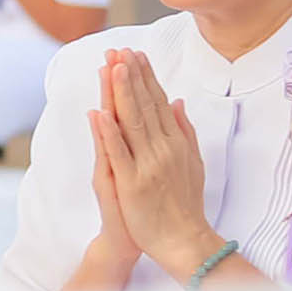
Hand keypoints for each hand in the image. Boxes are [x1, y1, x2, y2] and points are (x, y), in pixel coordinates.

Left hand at [90, 49, 215, 279]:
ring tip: (112, 67)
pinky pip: (118, 153)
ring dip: (121, 93)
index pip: (158, 103)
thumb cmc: (184, 204)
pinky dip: (109, 132)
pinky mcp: (132, 183)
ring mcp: (147, 165)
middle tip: (120, 49)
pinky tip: (99, 112)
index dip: (145, 77)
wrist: (183, 241)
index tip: (135, 54)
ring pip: (132, 122)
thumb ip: (184, 131)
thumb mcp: (192, 163)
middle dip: (131, 76)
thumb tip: (177, 101)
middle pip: (144, 106)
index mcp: (175, 143)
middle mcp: (163, 149)